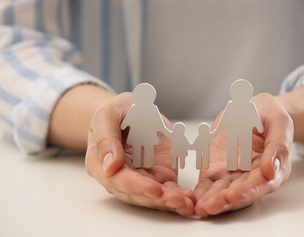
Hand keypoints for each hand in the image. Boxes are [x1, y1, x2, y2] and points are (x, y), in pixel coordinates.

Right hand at [85, 93, 194, 215]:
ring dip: (170, 203)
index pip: (118, 180)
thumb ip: (106, 138)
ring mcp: (140, 179)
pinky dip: (178, 196)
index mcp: (101, 164)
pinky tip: (190, 200)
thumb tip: (110, 167)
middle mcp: (119, 178)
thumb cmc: (117, 112)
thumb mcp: (107, 115)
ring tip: (187, 203)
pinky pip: (167, 190)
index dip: (136, 186)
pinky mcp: (157, 177)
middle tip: (177, 200)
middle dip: (158, 200)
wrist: (131, 111)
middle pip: (137, 194)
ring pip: (152, 197)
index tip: (154, 189)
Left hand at [194, 93, 292, 216]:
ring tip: (201, 208)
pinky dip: (201, 192)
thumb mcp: (279, 122)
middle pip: (240, 193)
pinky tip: (193, 199)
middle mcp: (252, 176)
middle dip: (225, 202)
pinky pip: (208, 183)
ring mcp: (233, 174)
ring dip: (212, 201)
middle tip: (211, 206)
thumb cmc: (269, 115)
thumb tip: (271, 170)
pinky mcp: (216, 169)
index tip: (235, 195)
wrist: (252, 108)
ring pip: (222, 192)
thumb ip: (278, 144)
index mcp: (273, 168)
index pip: (261, 184)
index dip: (248, 191)